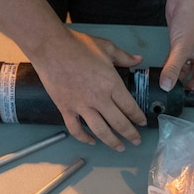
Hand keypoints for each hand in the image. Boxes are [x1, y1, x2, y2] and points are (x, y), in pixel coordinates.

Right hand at [29, 30, 147, 150]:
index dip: (138, 117)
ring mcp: (81, 106)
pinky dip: (84, 138)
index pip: (130, 107)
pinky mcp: (66, 109)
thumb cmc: (78, 46)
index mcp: (111, 84)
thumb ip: (124, 57)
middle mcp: (99, 99)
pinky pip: (76, 129)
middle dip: (130, 134)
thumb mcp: (107, 47)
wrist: (51, 48)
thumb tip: (139, 59)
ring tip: (119, 147)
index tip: (142, 123)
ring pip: (100, 131)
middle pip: (119, 123)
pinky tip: (91, 141)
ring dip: (112, 141)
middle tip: (136, 140)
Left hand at [160, 0, 193, 104]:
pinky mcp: (180, 44)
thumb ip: (174, 68)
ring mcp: (191, 50)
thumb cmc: (193, 18)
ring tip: (168, 87)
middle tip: (178, 97)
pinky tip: (163, 73)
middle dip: (190, 89)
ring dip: (179, 79)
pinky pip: (177, 62)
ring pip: (187, 71)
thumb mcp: (182, 48)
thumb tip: (167, 86)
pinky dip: (171, 68)